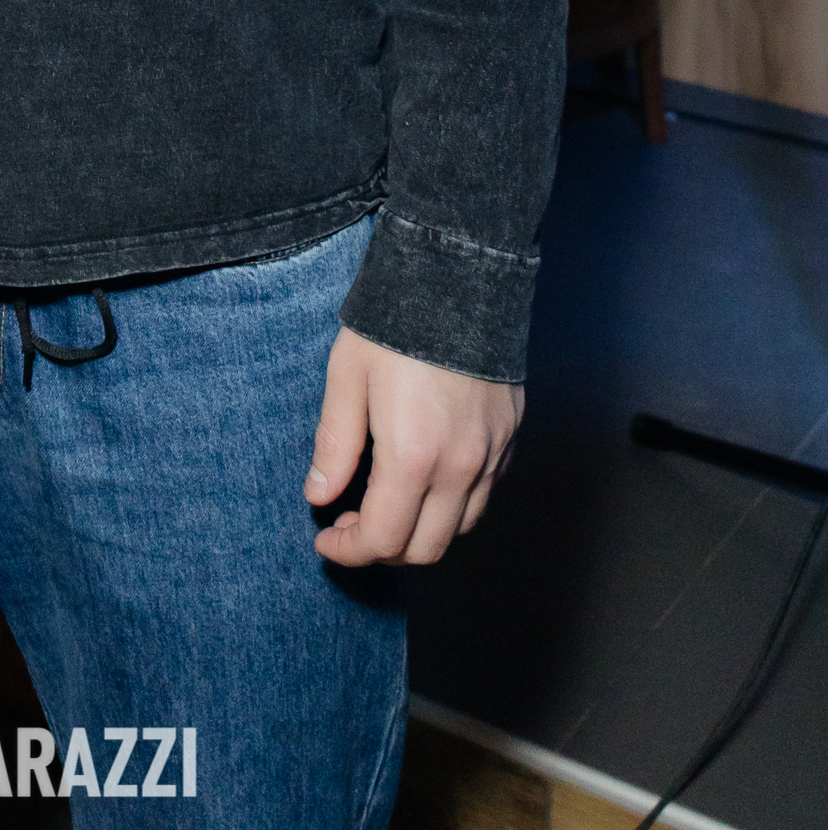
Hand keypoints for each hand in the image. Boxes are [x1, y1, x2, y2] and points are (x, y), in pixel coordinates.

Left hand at [307, 326, 522, 566]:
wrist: (459, 278)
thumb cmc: (393, 325)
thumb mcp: (347, 377)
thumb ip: (334, 444)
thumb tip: (319, 496)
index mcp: (413, 457)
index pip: (384, 539)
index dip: (350, 551)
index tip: (326, 540)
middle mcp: (461, 468)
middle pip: (426, 549)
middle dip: (383, 550)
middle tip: (351, 524)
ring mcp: (492, 456)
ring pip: (460, 529)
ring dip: (420, 532)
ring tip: (386, 504)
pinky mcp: (510, 439)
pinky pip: (483, 497)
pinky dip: (451, 507)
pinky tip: (423, 480)